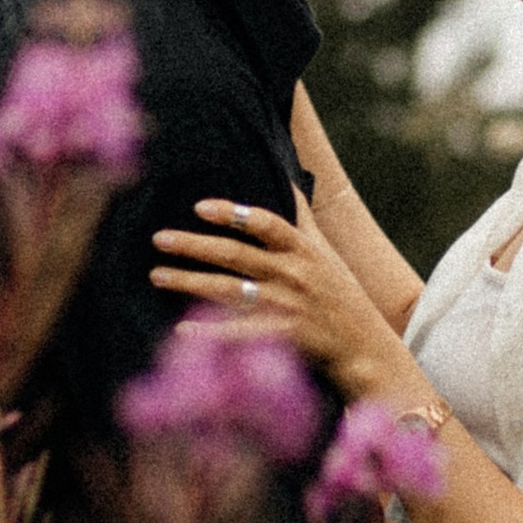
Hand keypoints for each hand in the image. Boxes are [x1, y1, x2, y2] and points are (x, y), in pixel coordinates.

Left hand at [150, 196, 406, 402]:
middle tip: (159, 238)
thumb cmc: (341, 293)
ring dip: (190, 282)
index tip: (199, 207)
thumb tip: (288, 177)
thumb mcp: (326, 251)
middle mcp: (295, 275)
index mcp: (304, 250)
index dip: (233, 214)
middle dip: (194, 246)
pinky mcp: (284, 339)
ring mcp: (288, 308)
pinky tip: (181, 330)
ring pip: (230, 291)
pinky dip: (210, 333)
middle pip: (237, 256)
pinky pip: (239, 333)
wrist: (365, 345)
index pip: (267, 224)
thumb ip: (302, 217)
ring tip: (157, 275)